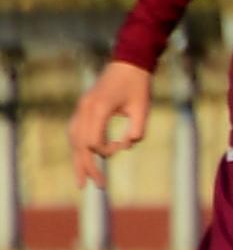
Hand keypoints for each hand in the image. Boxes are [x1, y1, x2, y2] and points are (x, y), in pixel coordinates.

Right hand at [73, 57, 152, 177]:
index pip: (92, 143)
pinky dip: (77, 147)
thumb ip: (138, 129)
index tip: (123, 144)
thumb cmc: (138, 84)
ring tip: (82, 181)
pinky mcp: (83, 108)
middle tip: (99, 186)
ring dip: (78, 161)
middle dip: (88, 168)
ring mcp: (81, 109)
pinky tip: (82, 159)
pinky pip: (75, 132)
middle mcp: (84, 110)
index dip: (107, 151)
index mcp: (97, 109)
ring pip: (73, 140)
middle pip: (79, 146)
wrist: (128, 62)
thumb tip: (128, 145)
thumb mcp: (143, 107)